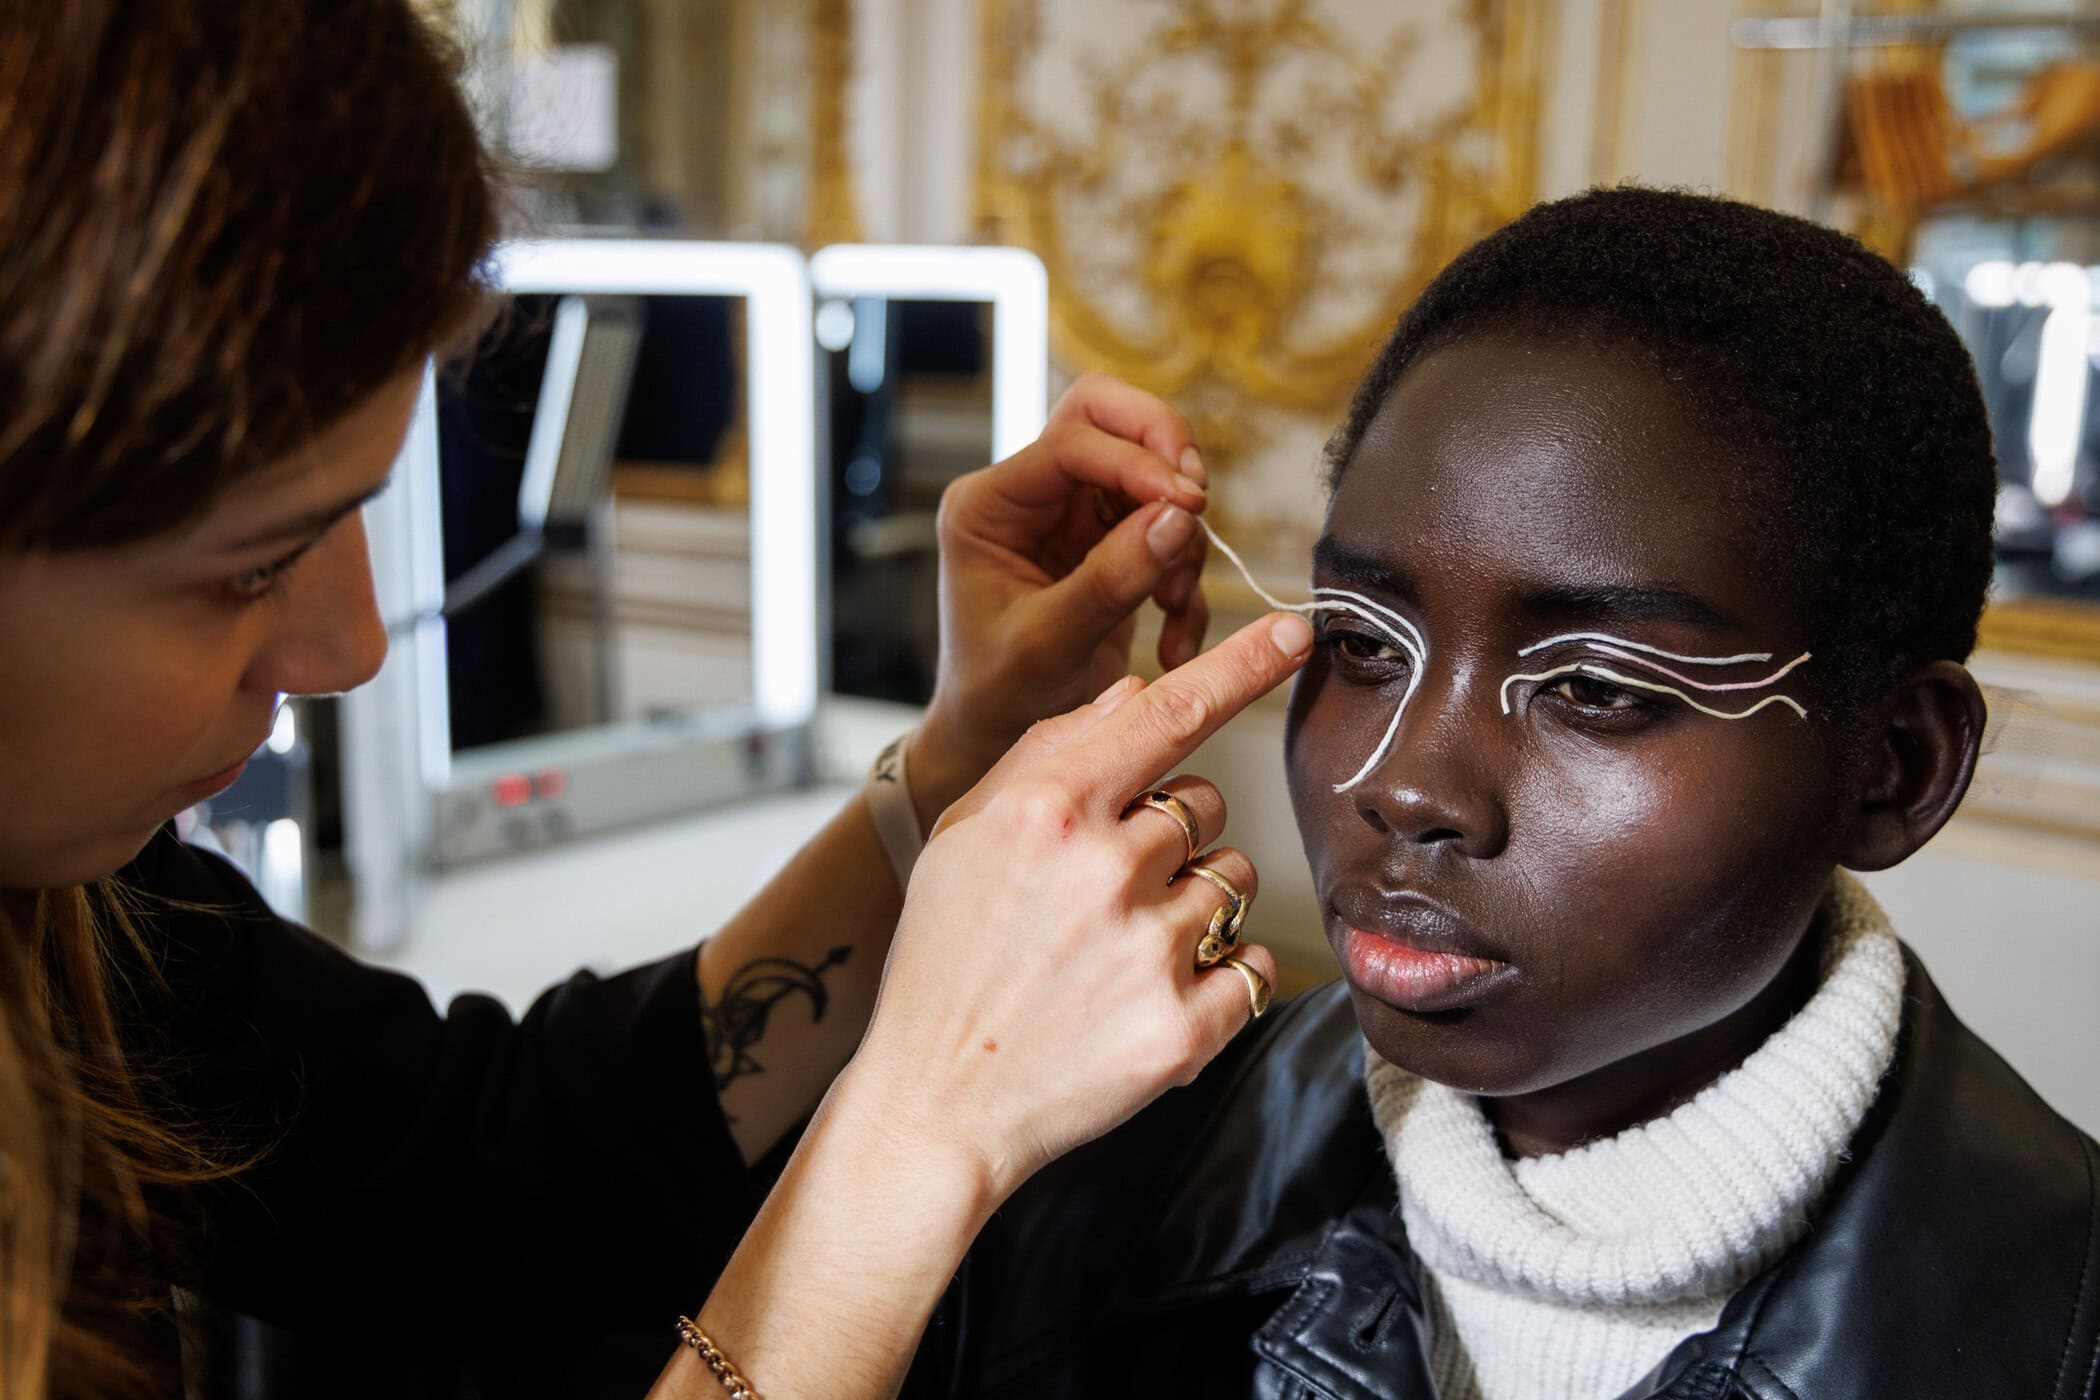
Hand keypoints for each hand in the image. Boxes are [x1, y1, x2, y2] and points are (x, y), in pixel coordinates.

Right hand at [836, 611, 1313, 1202]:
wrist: (936, 1103)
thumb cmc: (946, 960)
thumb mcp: (965, 838)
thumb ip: (1048, 753)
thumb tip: (1134, 694)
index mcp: (1047, 810)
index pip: (1167, 714)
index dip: (1241, 666)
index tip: (1296, 632)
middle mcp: (1104, 869)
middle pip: (1205, 802)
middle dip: (1170, 832)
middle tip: (1103, 890)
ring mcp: (1148, 951)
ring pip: (1232, 879)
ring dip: (1197, 903)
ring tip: (1118, 949)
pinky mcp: (1183, 1028)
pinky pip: (1254, 963)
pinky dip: (1224, 974)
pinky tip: (1154, 993)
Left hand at [908, 374, 1211, 825]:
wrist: (997, 737)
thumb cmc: (1000, 693)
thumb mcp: (1049, 642)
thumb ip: (1110, 577)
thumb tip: (1177, 516)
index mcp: (989, 504)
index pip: (1072, 440)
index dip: (1137, 461)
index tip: (1188, 502)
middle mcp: (1029, 496)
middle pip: (1108, 415)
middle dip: (1164, 449)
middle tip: (1195, 502)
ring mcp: (1070, 515)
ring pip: (1150, 473)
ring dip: (1180, 534)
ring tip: (1172, 604)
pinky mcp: (1106, 543)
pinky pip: (1166, 529)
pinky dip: (1183, 578)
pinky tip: (1173, 638)